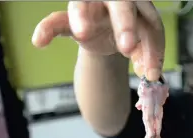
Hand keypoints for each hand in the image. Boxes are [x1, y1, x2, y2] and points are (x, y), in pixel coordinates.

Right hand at [32, 1, 164, 80]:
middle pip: (120, 4)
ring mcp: (91, 6)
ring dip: (82, 18)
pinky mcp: (72, 19)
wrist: (111, 33)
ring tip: (83, 32)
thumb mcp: (145, 46)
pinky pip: (56, 21)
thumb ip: (148, 58)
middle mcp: (114, 0)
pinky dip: (47, 29)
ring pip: (82, 5)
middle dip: (124, 23)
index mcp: (139, 6)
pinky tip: (40, 41)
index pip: (149, 23)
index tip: (149, 73)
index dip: (152, 48)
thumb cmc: (132, 33)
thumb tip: (149, 76)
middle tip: (128, 47)